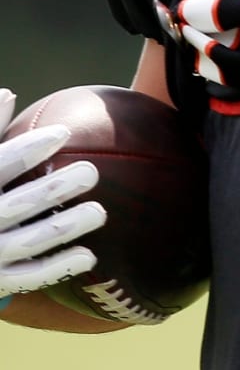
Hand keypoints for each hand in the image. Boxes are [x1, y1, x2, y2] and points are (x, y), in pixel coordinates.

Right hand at [0, 88, 105, 299]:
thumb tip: (6, 93)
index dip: (28, 150)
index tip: (63, 133)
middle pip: (17, 206)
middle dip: (54, 190)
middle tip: (91, 173)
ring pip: (28, 243)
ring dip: (65, 228)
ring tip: (99, 212)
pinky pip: (28, 277)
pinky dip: (57, 268)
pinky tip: (89, 256)